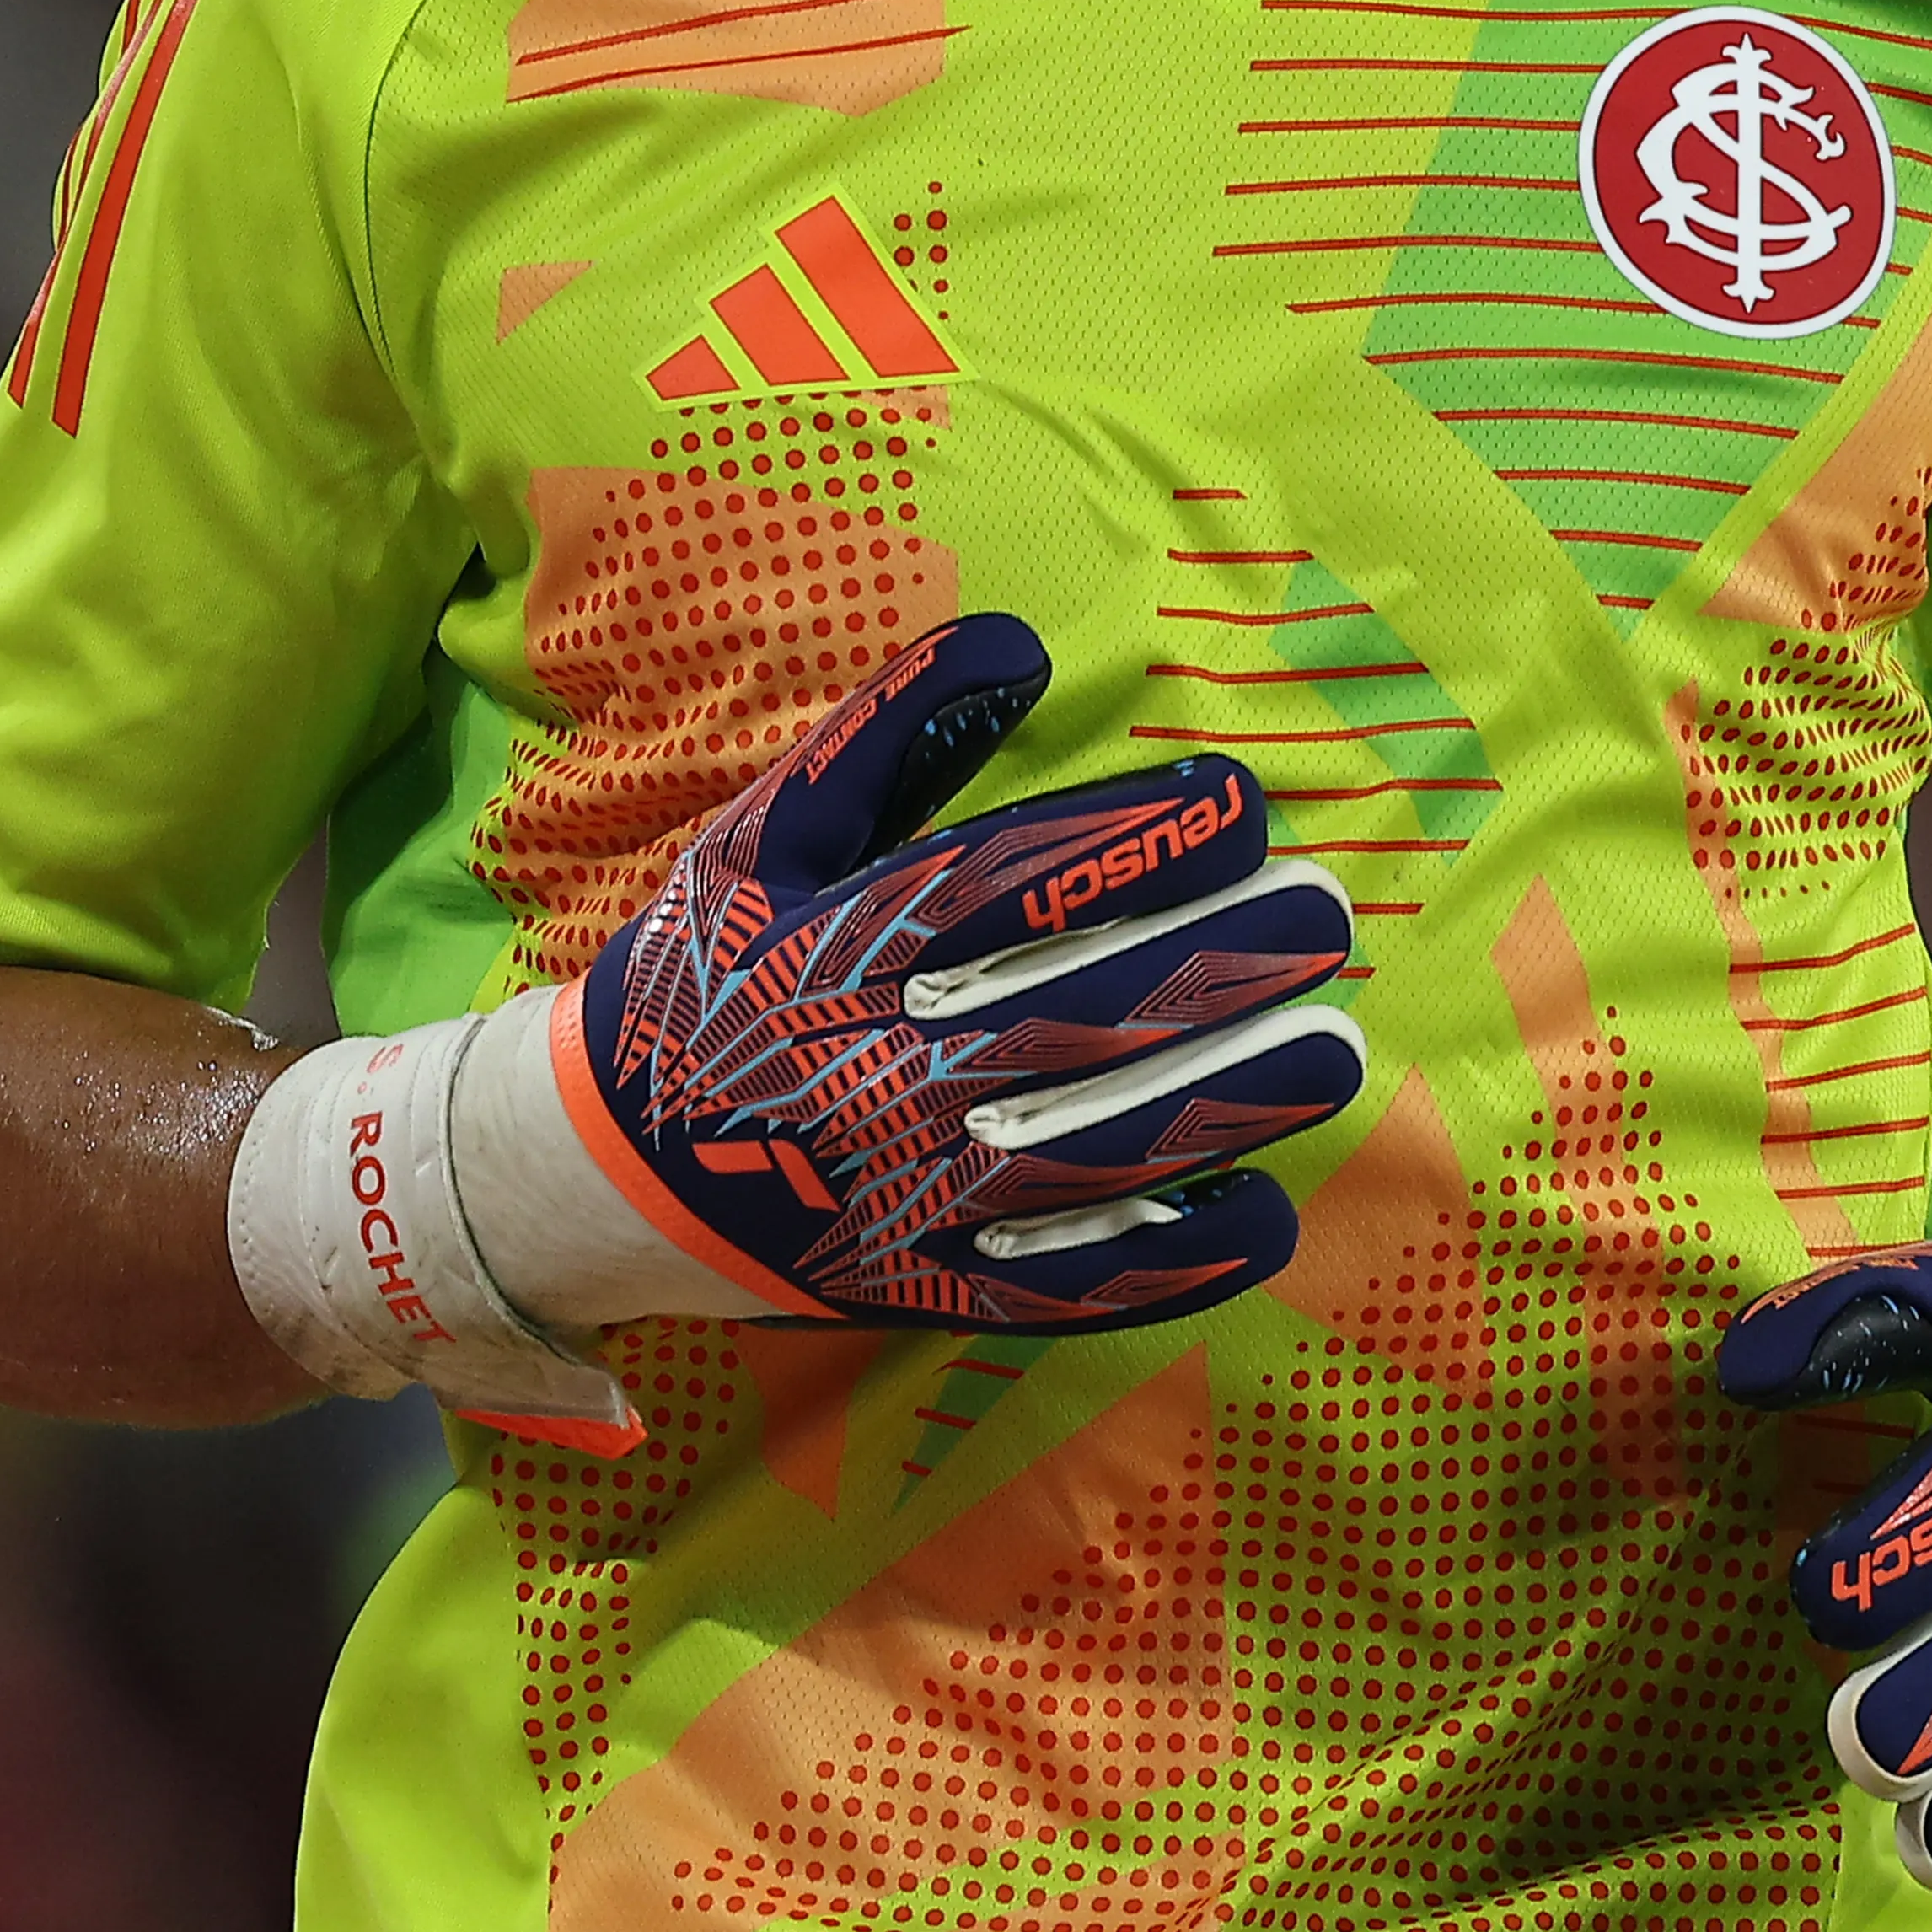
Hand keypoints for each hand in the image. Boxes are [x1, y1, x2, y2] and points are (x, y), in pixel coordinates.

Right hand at [557, 610, 1365, 1333]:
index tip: (1242, 805)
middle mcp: (883, 1069)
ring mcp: (907, 1192)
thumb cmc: (707, 975)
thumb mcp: (766, 838)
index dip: (1134, 844)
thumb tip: (1017, 644)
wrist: (598, 1168)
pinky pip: (1063, 1286)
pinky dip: (1168, 1260)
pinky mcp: (924, 1286)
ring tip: (1333, 1052)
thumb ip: (886, 737)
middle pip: (1075, 1013)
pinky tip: (1263, 1217)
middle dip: (1214, 965)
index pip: (1012, 885)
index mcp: (842, 948)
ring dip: (1224, 1100)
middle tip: (1326, 920)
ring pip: (1093, 1149)